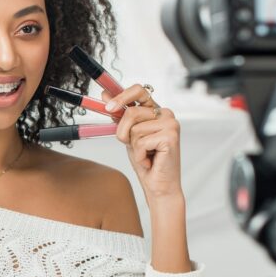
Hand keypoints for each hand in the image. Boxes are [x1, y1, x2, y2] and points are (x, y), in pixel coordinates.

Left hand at [104, 85, 182, 202]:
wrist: (158, 186)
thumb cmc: (146, 161)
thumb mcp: (128, 135)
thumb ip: (119, 115)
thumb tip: (105, 94)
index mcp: (156, 110)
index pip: (139, 90)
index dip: (122, 96)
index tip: (108, 106)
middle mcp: (166, 114)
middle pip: (131, 113)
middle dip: (123, 132)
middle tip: (131, 145)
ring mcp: (171, 124)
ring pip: (134, 129)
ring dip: (133, 146)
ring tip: (145, 154)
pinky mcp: (170, 137)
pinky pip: (140, 142)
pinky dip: (140, 154)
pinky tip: (150, 160)